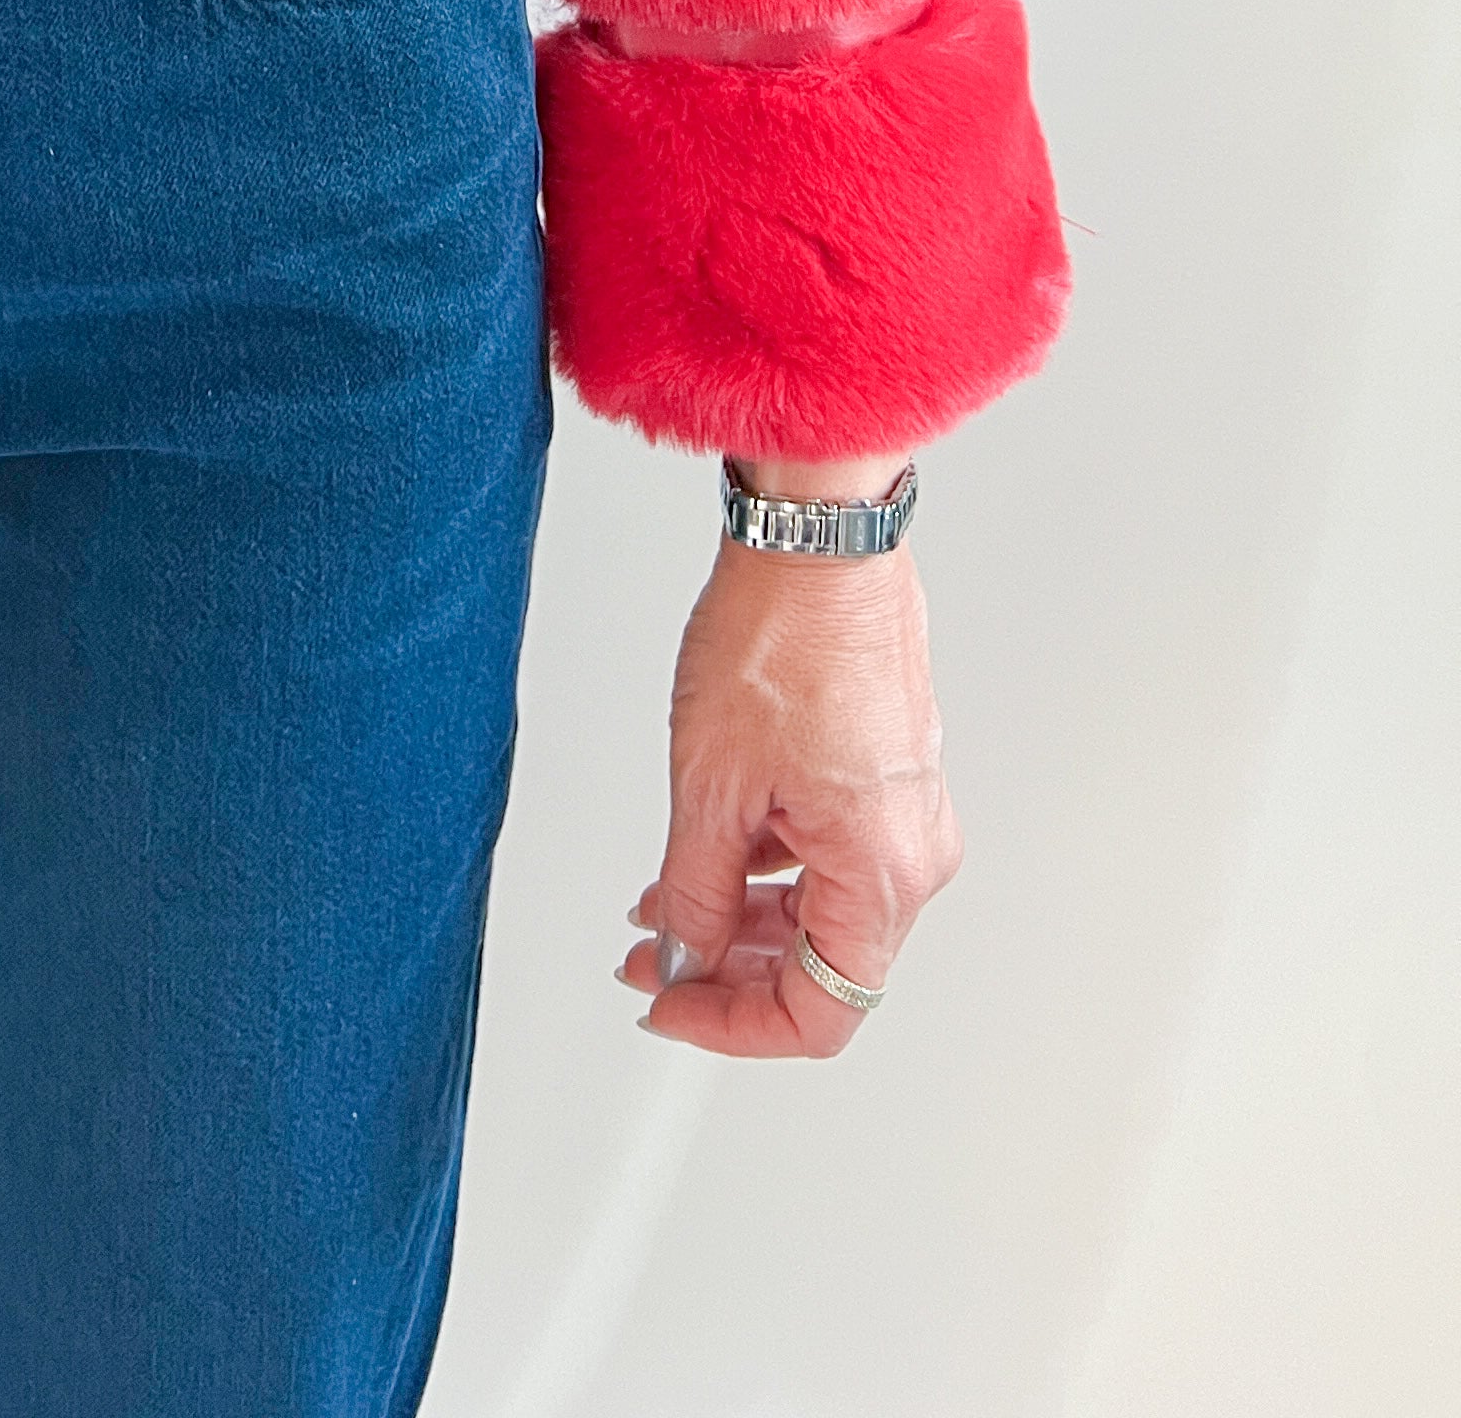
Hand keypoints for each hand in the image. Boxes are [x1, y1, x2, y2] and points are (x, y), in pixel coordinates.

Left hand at [618, 453, 960, 1057]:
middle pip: (822, 965)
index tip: (668, 1007)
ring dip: (740, 918)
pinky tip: (706, 854)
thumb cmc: (782, 635)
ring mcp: (904, 811)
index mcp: (883, 872)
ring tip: (662, 905)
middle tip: (650, 960)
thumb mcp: (712, 786)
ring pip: (821, 908)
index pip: (819, 1012)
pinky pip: (828, 853)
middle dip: (727, 971)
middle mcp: (912, 851)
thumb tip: (684, 956)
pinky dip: (765, 866)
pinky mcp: (886, 773)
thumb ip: (696, 892)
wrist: (816, 538)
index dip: (732, 1025)